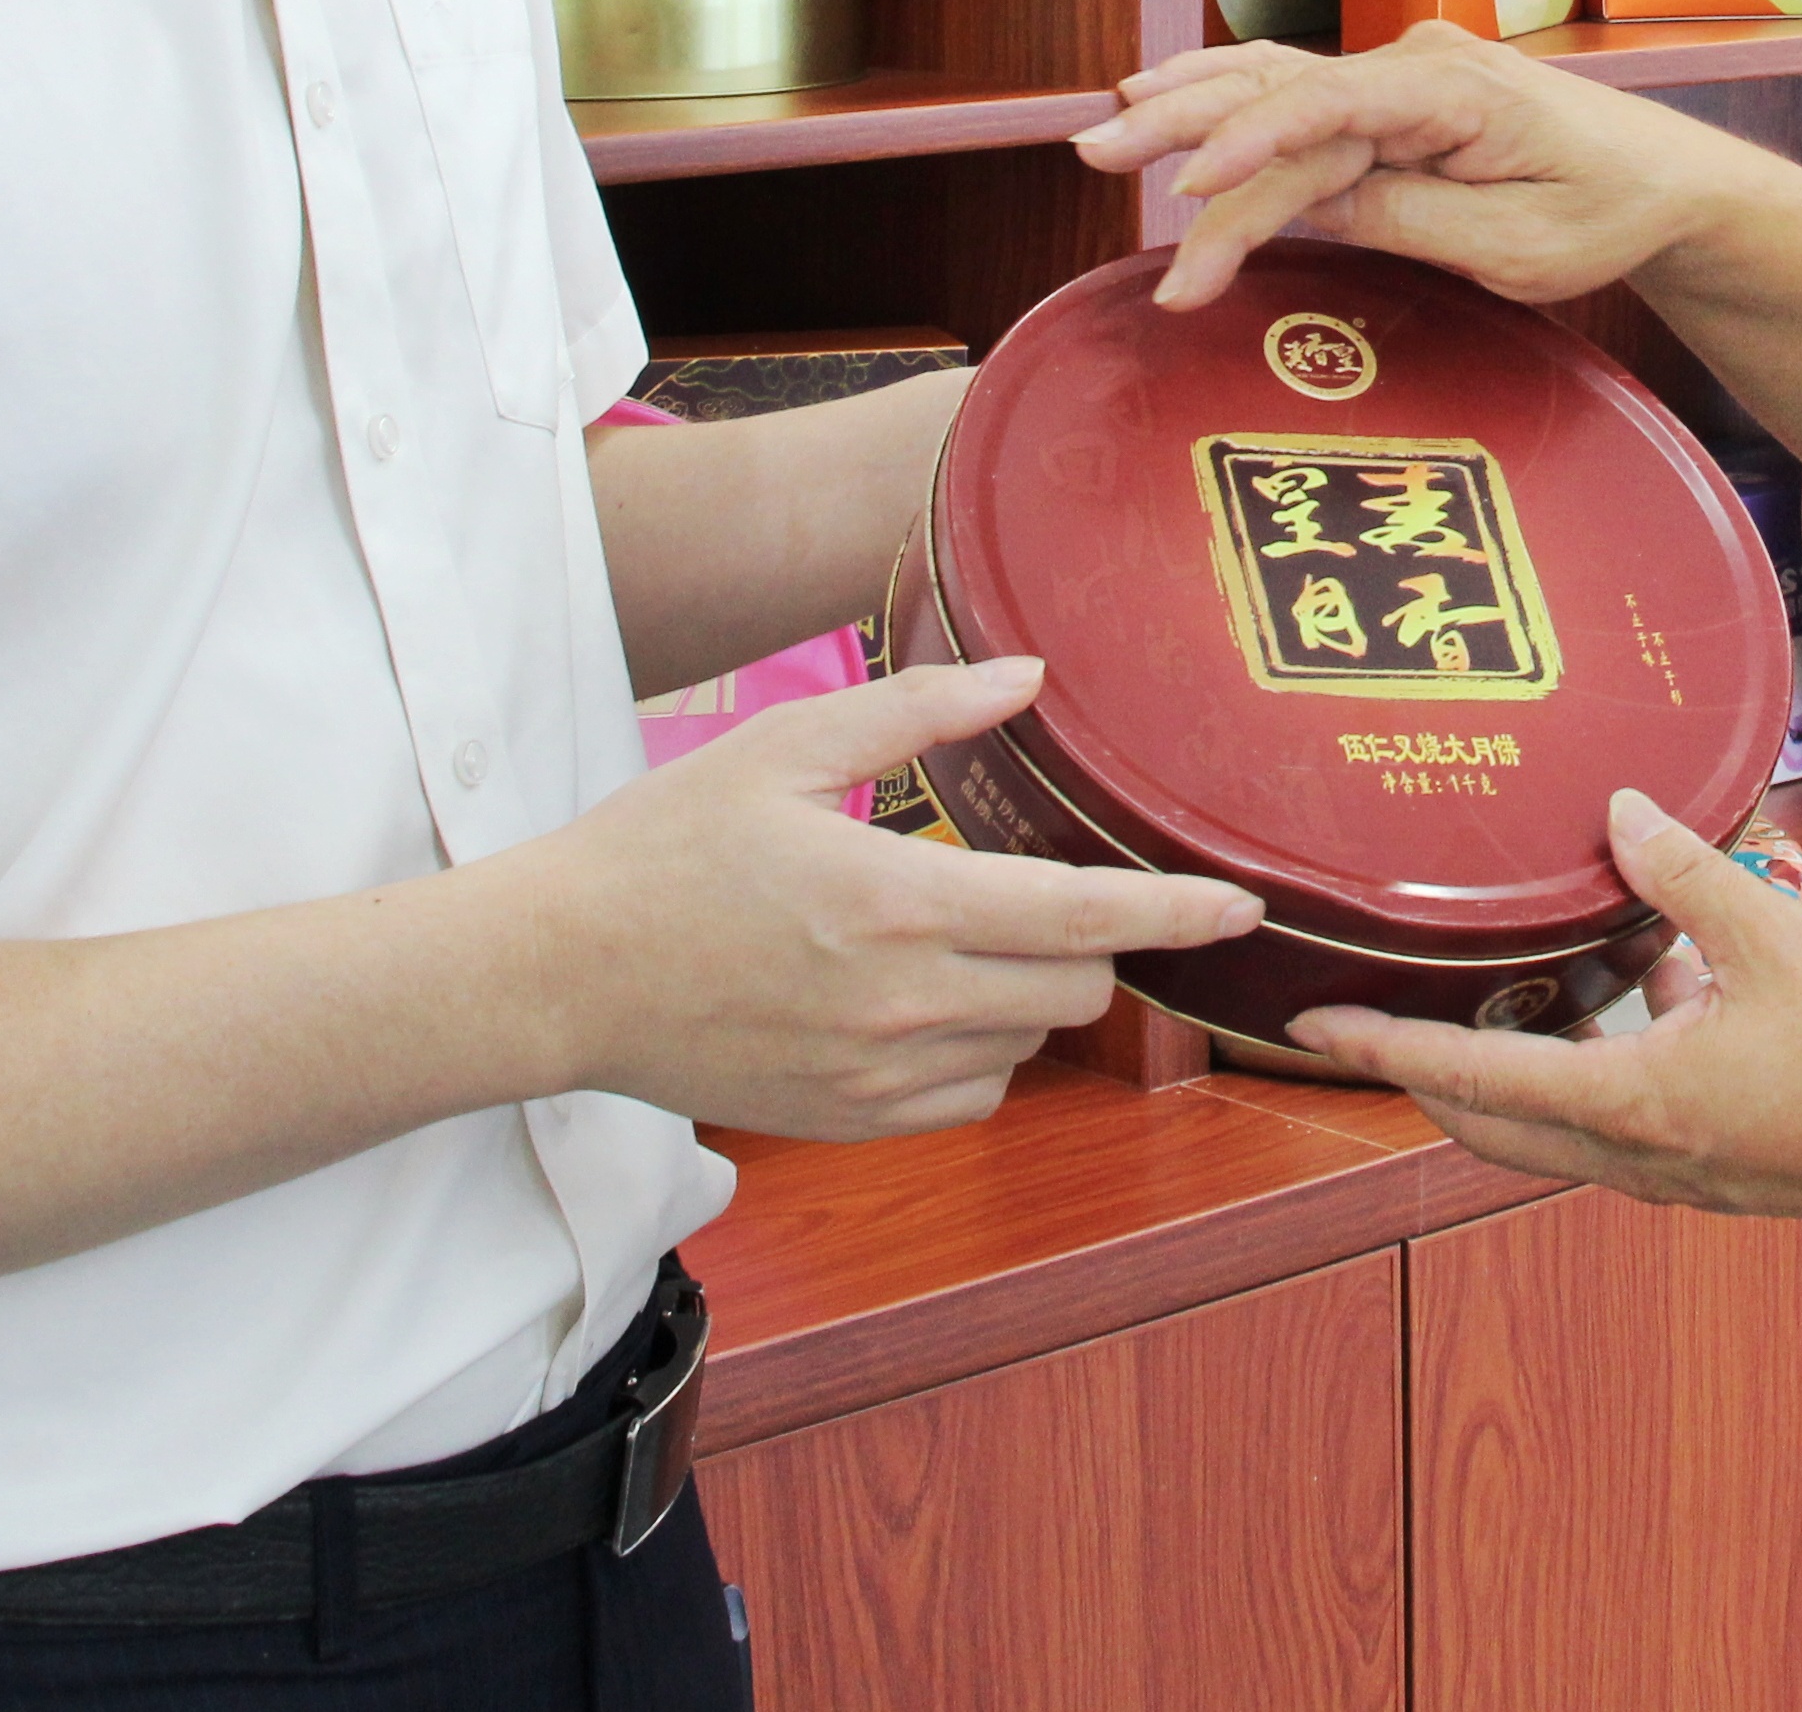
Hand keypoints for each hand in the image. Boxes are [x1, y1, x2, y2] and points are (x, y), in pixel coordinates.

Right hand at [486, 659, 1255, 1140]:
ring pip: (1027, 1047)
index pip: (1082, 919)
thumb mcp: (785, 748)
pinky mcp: (850, 1125)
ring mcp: (877, 1078)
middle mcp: (903, 1005)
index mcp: (898, 903)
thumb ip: (920, 710)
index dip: (1177, 913)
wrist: (561, 974)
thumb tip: (1030, 675)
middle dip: (1087, 942)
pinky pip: (973, 1099)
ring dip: (1027, 996)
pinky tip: (925, 1003)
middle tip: (1038, 892)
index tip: (1241, 905)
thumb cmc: (665, 847)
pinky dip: (978, 1055)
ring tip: (954, 939)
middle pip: (1075, 991)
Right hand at [1075, 22, 1751, 315]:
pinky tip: (1166, 94)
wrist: (1668, 184)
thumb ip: (1406, 219)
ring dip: (1190, 105)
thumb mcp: (1514, 246)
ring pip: (1277, 82)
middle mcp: (1417, 61)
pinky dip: (1230, 101)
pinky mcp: (1394, 98)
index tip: (1191, 192)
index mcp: (1455, 88)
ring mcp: (1402, 73)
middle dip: (1185, 121)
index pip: (1329, 108)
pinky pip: (1300, 95)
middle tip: (1096, 155)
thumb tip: (1309, 201)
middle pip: (1282, 86)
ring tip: (1107, 126)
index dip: (1251, 149)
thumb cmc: (1606, 212)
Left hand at [1290, 791, 1801, 1229]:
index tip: (1314, 1024)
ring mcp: (1671, 1171)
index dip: (1381, 1044)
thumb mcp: (1774, 939)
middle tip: (1385, 1008)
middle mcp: (1631, 1154)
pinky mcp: (1711, 1167)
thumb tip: (1618, 811)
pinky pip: (1622, 1116)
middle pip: (1488, 1121)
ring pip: (1555, 1122)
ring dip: (1527, 1059)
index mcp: (1627, 1105)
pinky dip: (1605, 1059)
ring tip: (1531, 972)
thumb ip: (1685, 873)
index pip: (1467, 1077)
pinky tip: (1663, 982)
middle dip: (1428, 1068)